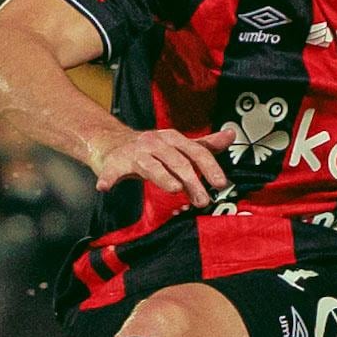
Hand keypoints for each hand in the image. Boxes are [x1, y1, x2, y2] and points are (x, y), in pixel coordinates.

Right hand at [87, 127, 231, 208]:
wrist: (111, 142)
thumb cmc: (149, 148)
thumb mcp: (178, 145)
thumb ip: (204, 145)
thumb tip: (231, 136)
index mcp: (173, 139)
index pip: (196, 152)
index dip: (210, 167)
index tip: (221, 183)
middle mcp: (155, 143)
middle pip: (177, 161)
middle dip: (192, 180)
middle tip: (203, 200)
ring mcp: (135, 152)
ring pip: (152, 165)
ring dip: (163, 177)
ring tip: (175, 189)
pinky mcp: (115, 162)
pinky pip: (112, 171)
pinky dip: (109, 178)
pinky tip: (106, 187)